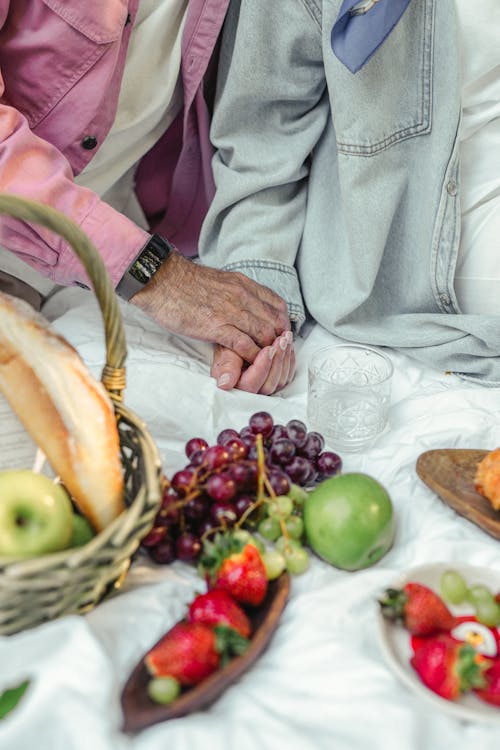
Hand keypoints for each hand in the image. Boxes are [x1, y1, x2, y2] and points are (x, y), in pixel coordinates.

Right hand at [131, 253, 289, 361]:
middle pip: (275, 322)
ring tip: (263, 361)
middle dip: (278, 340)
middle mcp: (242, 296)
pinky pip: (244, 344)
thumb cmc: (184, 283)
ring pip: (264, 334)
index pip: (277, 305)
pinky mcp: (216, 326)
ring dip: (267, 350)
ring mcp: (231, 311)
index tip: (278, 335)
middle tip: (274, 353)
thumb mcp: (219, 281)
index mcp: (244, 284)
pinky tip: (250, 362)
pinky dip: (251, 356)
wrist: (161, 279)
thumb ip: (235, 293)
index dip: (282, 323)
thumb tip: (243, 306)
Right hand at [211, 331, 294, 394]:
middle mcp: (250, 392)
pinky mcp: (275, 382)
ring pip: (281, 380)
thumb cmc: (229, 346)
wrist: (237, 340)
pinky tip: (288, 344)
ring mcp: (264, 388)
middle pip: (268, 385)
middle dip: (277, 360)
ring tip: (285, 337)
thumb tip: (225, 384)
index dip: (262, 367)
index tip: (268, 349)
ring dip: (285, 357)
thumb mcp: (225, 353)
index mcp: (235, 388)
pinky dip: (289, 359)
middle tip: (281, 340)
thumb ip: (227, 366)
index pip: (251, 384)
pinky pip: (287, 376)